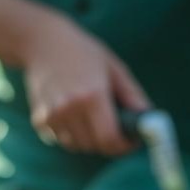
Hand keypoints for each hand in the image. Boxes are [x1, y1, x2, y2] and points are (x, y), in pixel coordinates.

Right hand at [22, 12, 149, 155]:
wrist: (41, 42)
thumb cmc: (83, 53)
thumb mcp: (114, 69)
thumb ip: (133, 97)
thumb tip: (150, 122)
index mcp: (92, 96)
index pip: (110, 140)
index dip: (123, 146)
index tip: (130, 142)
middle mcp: (69, 109)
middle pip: (95, 147)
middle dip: (108, 142)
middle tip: (114, 128)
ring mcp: (51, 116)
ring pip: (78, 147)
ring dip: (89, 139)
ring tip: (90, 117)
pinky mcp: (40, 120)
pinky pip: (62, 141)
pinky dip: (71, 135)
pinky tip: (71, 113)